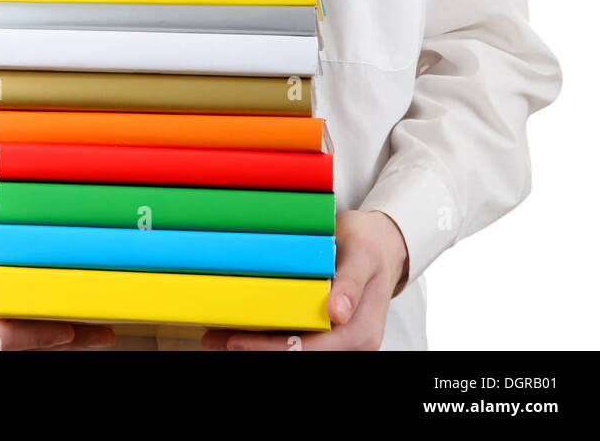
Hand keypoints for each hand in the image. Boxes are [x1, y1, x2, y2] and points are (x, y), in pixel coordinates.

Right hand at [0, 194, 115, 350]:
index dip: (35, 337)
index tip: (66, 329)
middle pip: (19, 346)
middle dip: (60, 341)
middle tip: (100, 331)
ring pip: (29, 347)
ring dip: (66, 342)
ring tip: (101, 331)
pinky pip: (30, 341)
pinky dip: (56, 334)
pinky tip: (87, 327)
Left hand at [201, 209, 408, 351]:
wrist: (384, 245)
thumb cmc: (371, 245)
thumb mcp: (362, 255)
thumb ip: (350, 283)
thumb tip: (337, 313)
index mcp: (359, 332)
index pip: (307, 348)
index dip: (268, 347)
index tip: (236, 338)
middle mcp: (350, 344)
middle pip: (296, 354)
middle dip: (255, 349)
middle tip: (214, 340)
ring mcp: (338, 340)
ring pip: (293, 350)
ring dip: (257, 345)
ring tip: (218, 337)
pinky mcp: (328, 332)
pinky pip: (296, 339)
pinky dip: (268, 335)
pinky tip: (240, 327)